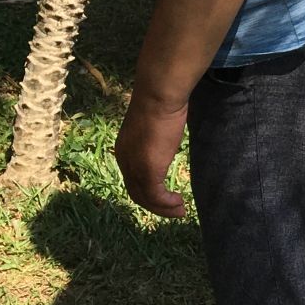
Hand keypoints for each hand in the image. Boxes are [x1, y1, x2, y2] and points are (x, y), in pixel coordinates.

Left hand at [114, 92, 190, 218]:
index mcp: (125, 150)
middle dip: (155, 204)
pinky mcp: (148, 171)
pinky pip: (155, 196)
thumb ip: (156, 135)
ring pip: (145, 198)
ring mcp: (135, 167)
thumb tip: (165, 136)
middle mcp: (125, 161)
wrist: (159, 94)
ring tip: (179, 210)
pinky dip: (166, 204)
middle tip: (173, 208)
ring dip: (162, 208)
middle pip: (136, 192)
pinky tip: (179, 202)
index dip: (147, 189)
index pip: (133, 178)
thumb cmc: (160, 101)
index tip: (165, 194)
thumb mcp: (155, 122)